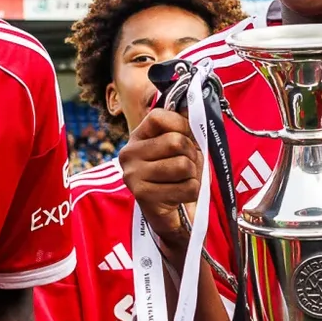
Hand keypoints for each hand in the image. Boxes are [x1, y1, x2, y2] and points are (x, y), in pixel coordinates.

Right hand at [118, 107, 199, 247]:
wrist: (173, 217)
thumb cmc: (178, 178)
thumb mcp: (182, 148)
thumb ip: (185, 127)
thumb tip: (192, 103)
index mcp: (137, 137)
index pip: (160, 117)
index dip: (182, 125)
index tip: (187, 139)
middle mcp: (129, 154)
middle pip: (176, 142)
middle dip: (192, 155)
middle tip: (187, 167)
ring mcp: (133, 175)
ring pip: (183, 165)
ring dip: (193, 176)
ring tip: (183, 182)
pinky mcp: (143, 196)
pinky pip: (187, 187)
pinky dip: (192, 192)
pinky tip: (179, 196)